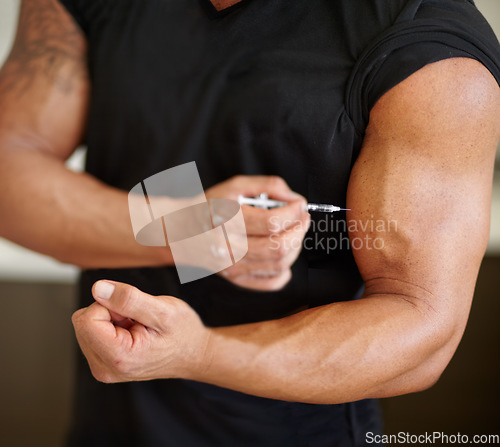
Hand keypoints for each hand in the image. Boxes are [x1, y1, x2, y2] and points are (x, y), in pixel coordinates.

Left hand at [72, 281, 210, 382]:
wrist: (193, 354)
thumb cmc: (183, 333)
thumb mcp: (163, 310)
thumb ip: (129, 299)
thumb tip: (97, 289)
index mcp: (118, 358)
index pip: (87, 319)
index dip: (110, 305)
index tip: (133, 312)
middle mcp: (104, 368)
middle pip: (83, 322)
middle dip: (110, 312)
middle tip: (137, 320)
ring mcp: (102, 368)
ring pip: (87, 326)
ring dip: (112, 319)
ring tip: (138, 326)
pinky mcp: (103, 363)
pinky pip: (93, 333)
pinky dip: (112, 326)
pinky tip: (133, 332)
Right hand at [206, 176, 309, 290]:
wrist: (180, 231)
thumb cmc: (210, 206)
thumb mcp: (236, 186)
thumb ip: (268, 186)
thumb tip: (296, 200)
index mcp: (226, 220)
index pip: (271, 222)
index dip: (294, 213)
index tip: (301, 205)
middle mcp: (227, 247)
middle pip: (278, 246)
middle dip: (299, 230)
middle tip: (303, 218)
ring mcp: (232, 267)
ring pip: (279, 264)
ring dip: (295, 247)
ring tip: (294, 233)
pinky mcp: (236, 278)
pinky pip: (271, 282)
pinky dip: (285, 271)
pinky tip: (284, 255)